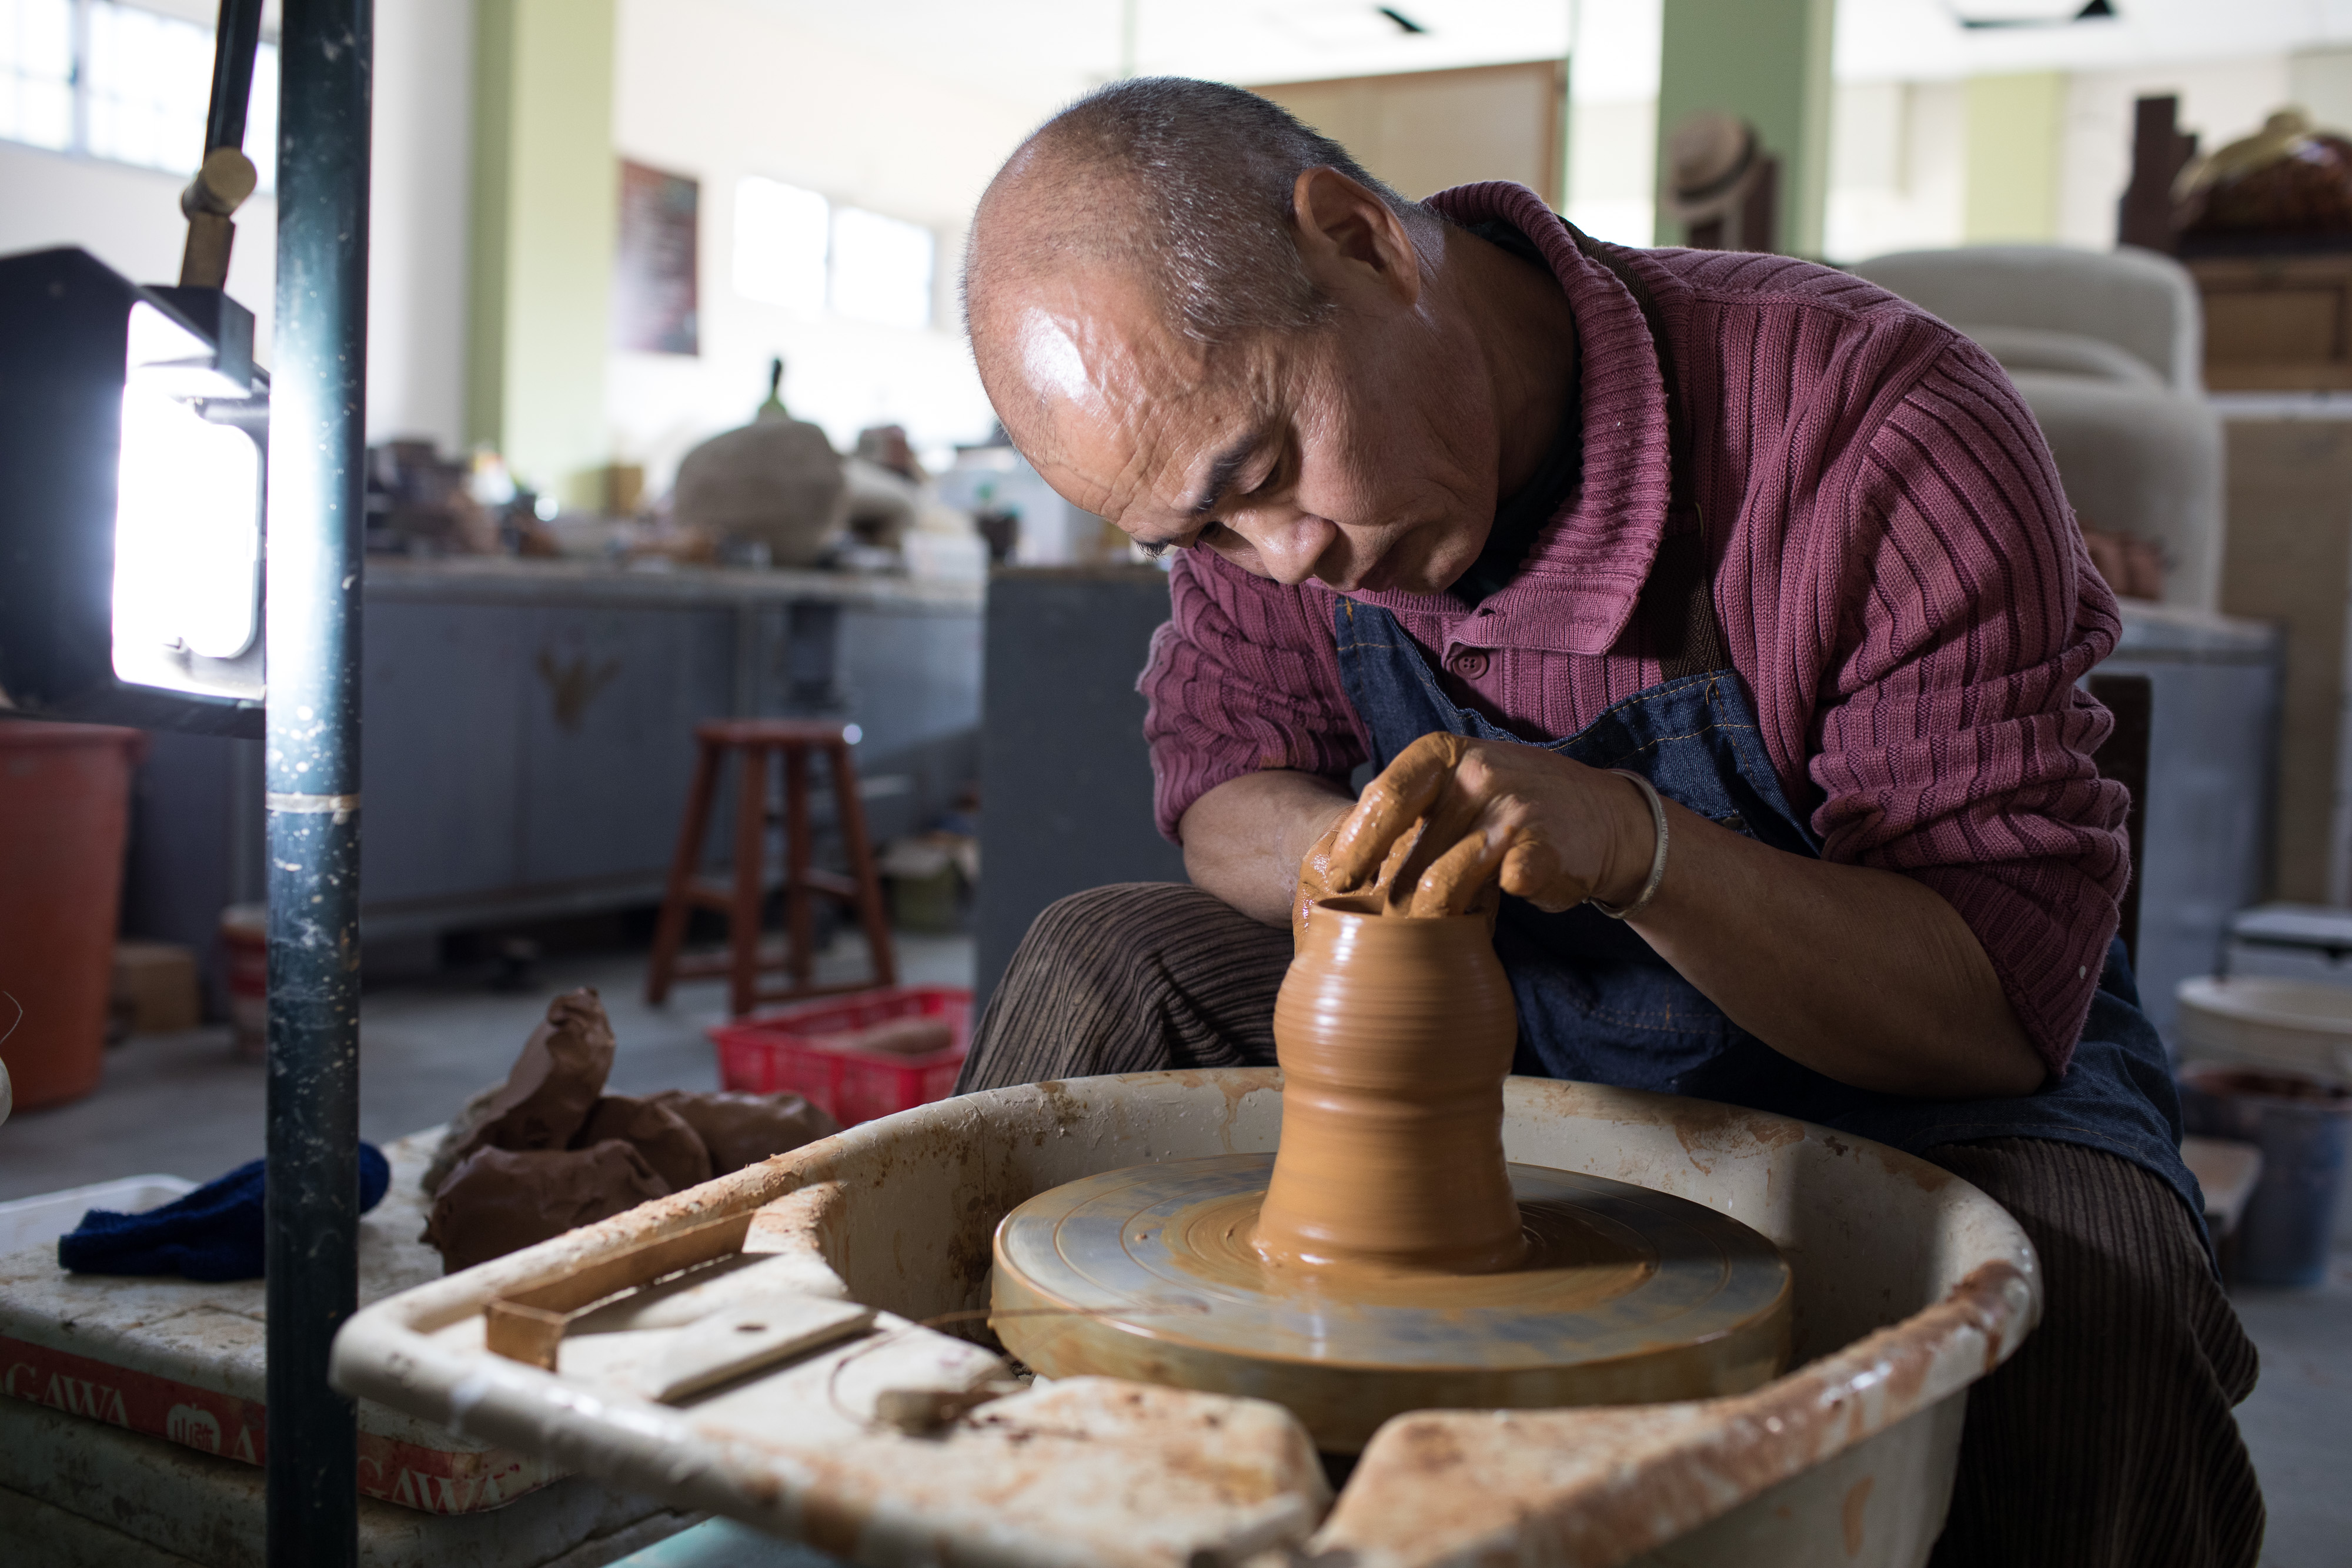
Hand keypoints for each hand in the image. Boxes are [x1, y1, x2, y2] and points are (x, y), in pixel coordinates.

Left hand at [1319, 733, 1653, 917]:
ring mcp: (1514, 810)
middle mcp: (1478, 774)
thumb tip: (1335, 861)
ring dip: (1426, 914)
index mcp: (1444, 754)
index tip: (1336, 881)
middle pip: (1409, 848)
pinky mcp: (1543, 849)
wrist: (1603, 818)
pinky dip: (1483, 911)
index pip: (1384, 797)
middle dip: (1385, 894)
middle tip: (1370, 923)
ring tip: (1418, 930)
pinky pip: (1497, 890)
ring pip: (1444, 879)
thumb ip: (1406, 811)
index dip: (1354, 844)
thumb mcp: (1455, 787)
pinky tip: (1476, 922)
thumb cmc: (1510, 806)